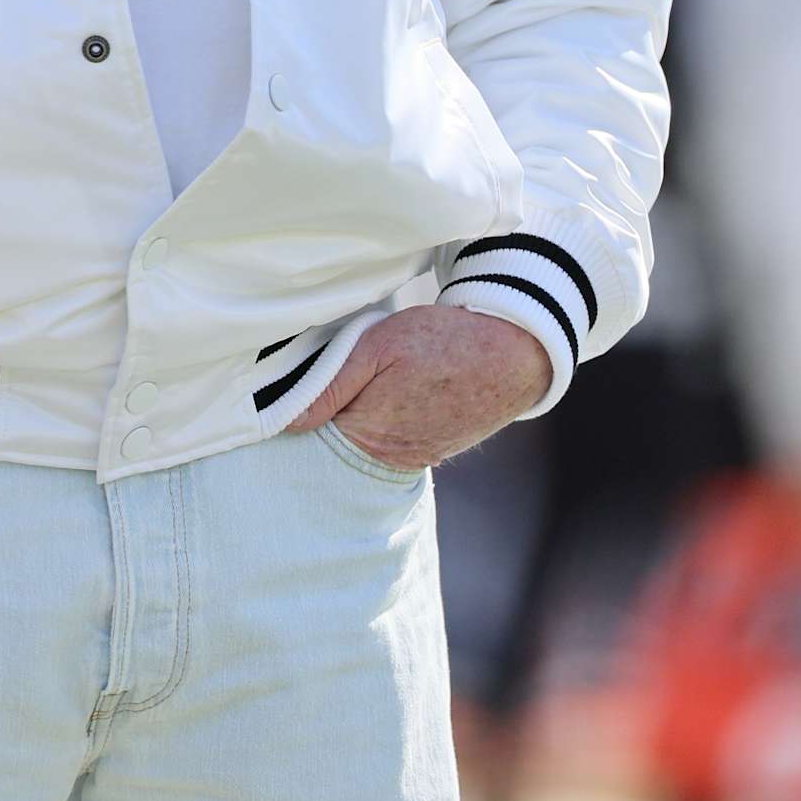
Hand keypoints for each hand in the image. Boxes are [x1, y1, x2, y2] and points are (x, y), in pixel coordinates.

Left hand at [283, 304, 551, 467]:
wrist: (515, 353)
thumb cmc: (443, 342)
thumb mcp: (377, 346)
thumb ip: (330, 384)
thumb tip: (287, 421)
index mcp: (368, 433)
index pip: (311, 438)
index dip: (298, 412)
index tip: (285, 396)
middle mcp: (390, 458)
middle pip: (336, 445)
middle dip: (326, 419)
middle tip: (329, 383)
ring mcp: (415, 457)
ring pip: (364, 444)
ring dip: (356, 420)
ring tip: (365, 385)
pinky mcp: (433, 450)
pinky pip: (392, 443)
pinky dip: (383, 423)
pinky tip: (389, 395)